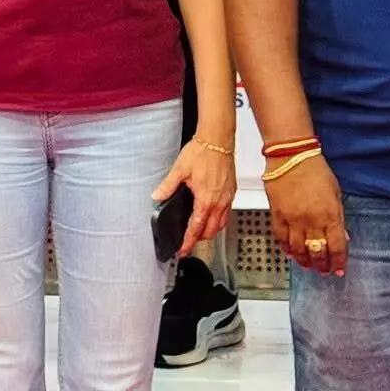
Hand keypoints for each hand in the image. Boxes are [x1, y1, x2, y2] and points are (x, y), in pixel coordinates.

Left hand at [153, 138, 235, 257]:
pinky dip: (219, 220)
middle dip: (200, 239)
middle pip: (211, 231)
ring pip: (221, 225)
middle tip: (189, 241)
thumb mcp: (179, 169)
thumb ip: (168, 186)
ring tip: (199, 231)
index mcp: (205, 200)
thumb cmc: (202, 152)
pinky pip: (227, 214)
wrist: (218, 140)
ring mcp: (227, 198)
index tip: (183, 250)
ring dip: (210, 231)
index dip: (188, 242)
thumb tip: (157, 196)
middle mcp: (219, 203)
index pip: (196, 228)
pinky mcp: (232, 192)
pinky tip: (211, 214)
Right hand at [270, 156, 347, 275]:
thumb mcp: (335, 193)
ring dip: (304, 261)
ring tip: (307, 265)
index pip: (337, 247)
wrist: (290, 154)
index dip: (338, 262)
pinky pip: (281, 238)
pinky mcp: (277, 214)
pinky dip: (286, 248)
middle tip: (323, 270)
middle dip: (322, 265)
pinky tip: (290, 252)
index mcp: (330, 215)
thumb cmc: (314, 168)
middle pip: (318, 252)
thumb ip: (338, 217)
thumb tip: (342, 237)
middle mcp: (312, 220)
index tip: (338, 269)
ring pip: (298, 250)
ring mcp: (293, 219)